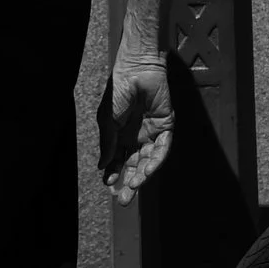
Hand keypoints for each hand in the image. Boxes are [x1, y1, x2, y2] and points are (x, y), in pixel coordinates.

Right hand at [102, 27, 175, 196]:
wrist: (137, 68)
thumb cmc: (118, 89)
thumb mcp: (107, 119)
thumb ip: (107, 142)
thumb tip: (103, 166)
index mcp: (119, 134)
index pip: (117, 160)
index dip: (114, 173)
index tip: (110, 185)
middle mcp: (135, 136)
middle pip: (133, 164)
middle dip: (129, 182)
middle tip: (124, 199)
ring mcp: (151, 132)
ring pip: (148, 159)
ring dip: (142, 174)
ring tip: (135, 186)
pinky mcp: (166, 126)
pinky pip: (162, 147)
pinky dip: (156, 160)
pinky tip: (148, 170)